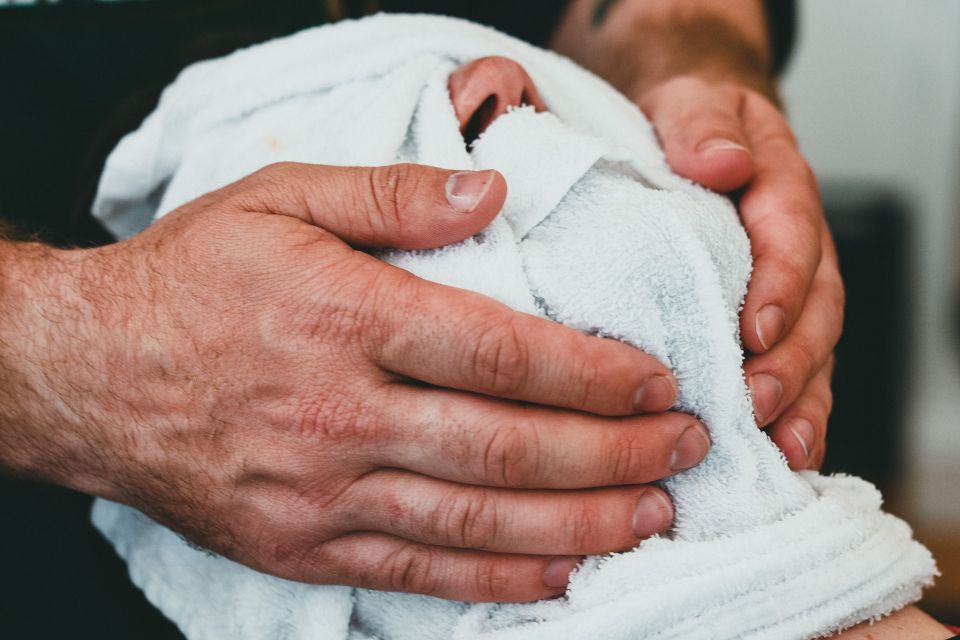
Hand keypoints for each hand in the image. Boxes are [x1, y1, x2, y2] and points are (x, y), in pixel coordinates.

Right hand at [0, 162, 709, 601]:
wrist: (87, 373)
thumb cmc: (192, 279)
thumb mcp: (280, 198)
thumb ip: (393, 194)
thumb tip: (493, 192)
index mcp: (343, 319)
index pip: (499, 353)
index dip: (592, 373)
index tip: (656, 381)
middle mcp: (338, 416)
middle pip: (507, 447)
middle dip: (613, 452)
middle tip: (685, 449)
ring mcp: (320, 495)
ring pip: (477, 523)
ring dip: (579, 522)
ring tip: (652, 515)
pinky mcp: (301, 548)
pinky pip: (417, 574)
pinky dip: (498, 581)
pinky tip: (563, 574)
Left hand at [638, 76, 843, 469]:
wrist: (696, 139)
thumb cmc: (690, 129)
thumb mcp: (690, 104)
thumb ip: (703, 126)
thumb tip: (721, 162)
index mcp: (780, 191)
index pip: (792, 239)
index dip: (780, 288)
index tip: (753, 332)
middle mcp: (797, 250)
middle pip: (815, 310)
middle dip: (792, 362)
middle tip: (759, 404)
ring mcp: (789, 293)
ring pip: (812, 353)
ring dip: (801, 403)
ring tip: (782, 449)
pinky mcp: (770, 326)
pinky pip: (793, 373)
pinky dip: (791, 415)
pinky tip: (776, 457)